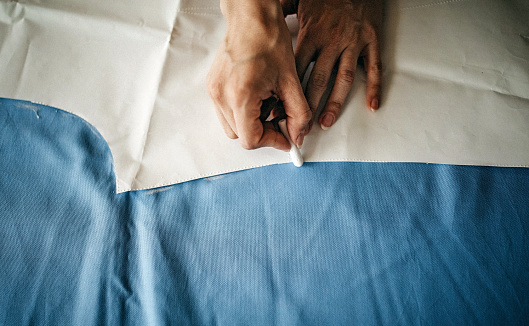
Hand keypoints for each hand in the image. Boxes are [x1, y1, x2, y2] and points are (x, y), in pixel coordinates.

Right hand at [207, 0, 311, 150]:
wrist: (251, 17)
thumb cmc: (268, 39)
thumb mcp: (291, 81)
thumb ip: (298, 114)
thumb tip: (298, 135)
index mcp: (240, 95)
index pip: (251, 139)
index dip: (272, 142)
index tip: (286, 137)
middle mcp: (221, 96)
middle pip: (241, 135)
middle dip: (263, 131)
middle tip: (280, 116)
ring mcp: (214, 91)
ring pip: (232, 126)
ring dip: (252, 122)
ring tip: (268, 101)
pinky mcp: (213, 86)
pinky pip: (226, 112)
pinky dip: (243, 111)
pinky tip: (257, 94)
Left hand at [283, 0, 382, 129]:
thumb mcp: (299, 0)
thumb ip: (282, 15)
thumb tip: (263, 21)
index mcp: (312, 33)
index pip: (297, 69)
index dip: (289, 90)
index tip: (282, 107)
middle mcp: (332, 41)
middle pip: (318, 79)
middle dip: (310, 104)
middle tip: (302, 124)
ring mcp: (353, 42)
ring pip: (344, 78)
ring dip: (335, 102)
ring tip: (326, 120)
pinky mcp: (371, 40)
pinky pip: (375, 67)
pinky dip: (375, 87)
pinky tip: (372, 105)